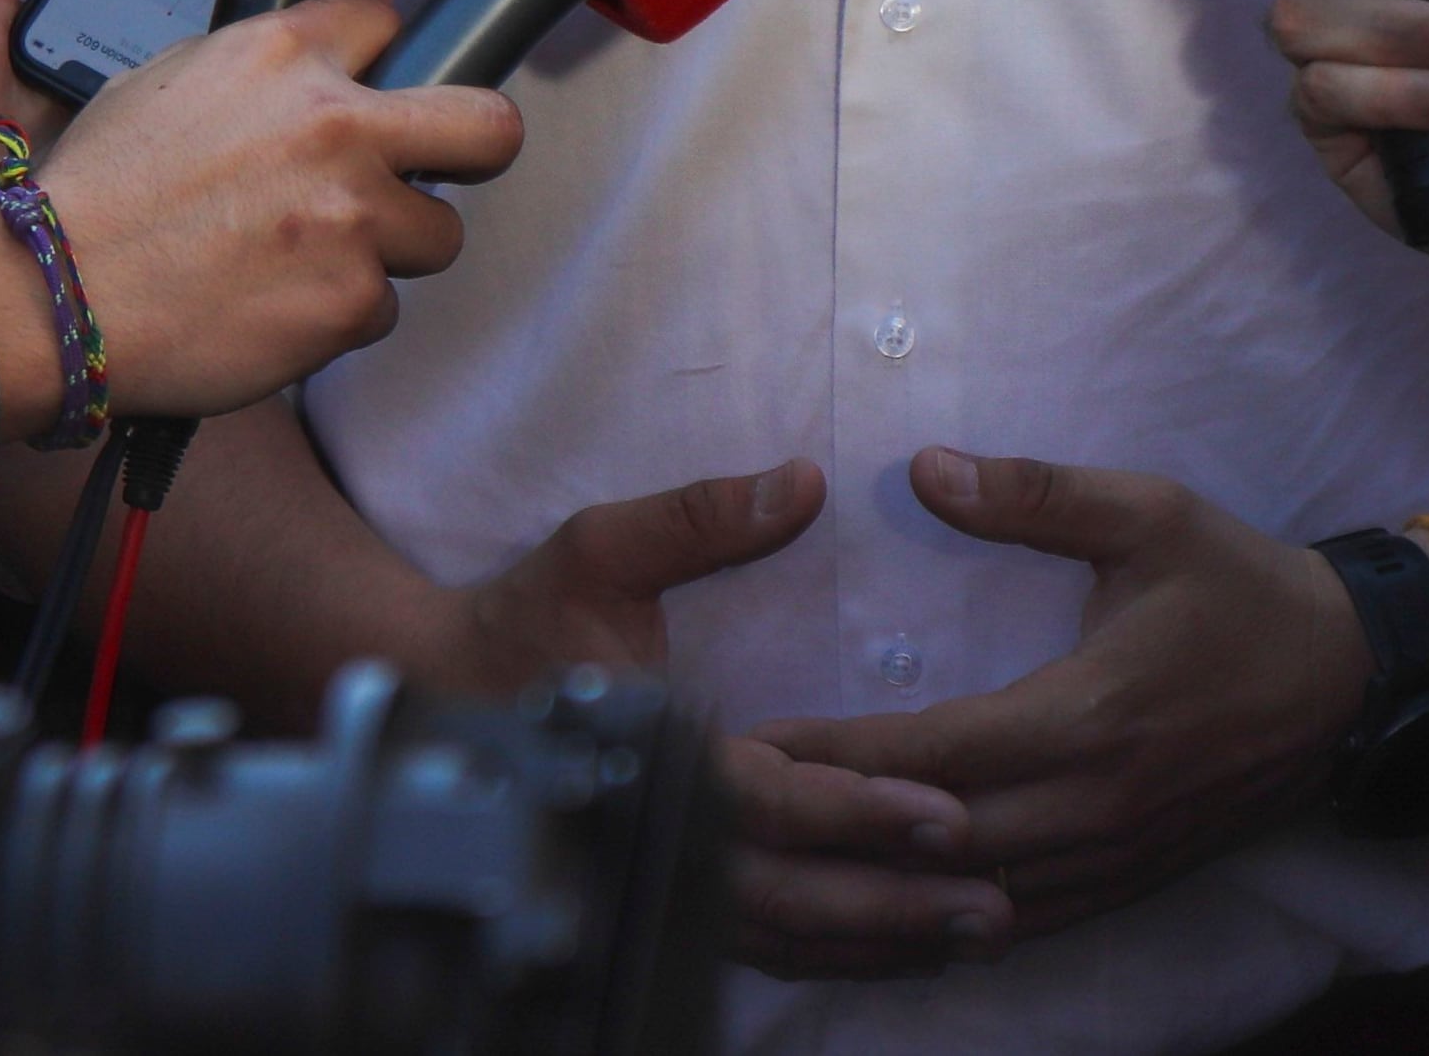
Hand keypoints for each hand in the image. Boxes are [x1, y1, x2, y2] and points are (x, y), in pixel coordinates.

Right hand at [33, 0, 522, 416]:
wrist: (53, 297)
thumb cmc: (101, 192)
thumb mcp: (171, 77)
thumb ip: (279, 45)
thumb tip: (371, 7)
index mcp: (285, 55)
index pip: (389, 22)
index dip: (385, 59)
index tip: (381, 84)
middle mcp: (335, 126)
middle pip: (488, 124)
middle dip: (479, 143)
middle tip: (446, 164)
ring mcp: (352, 219)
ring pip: (435, 233)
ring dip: (388, 247)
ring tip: (309, 256)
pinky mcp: (351, 301)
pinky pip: (381, 306)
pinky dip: (337, 313)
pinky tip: (275, 305)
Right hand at [411, 462, 1008, 974]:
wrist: (434, 694)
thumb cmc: (521, 617)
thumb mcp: (599, 548)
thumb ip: (699, 517)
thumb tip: (803, 480)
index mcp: (655, 754)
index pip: (771, 800)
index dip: (859, 811)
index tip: (946, 813)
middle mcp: (661, 836)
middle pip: (794, 897)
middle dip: (897, 903)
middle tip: (994, 906)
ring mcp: (660, 879)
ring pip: (786, 936)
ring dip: (881, 938)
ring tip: (978, 930)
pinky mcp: (669, 893)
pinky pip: (765, 943)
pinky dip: (837, 950)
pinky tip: (908, 941)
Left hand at [748, 452, 1369, 972]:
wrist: (1350, 676)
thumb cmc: (1241, 587)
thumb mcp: (1149, 513)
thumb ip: (1034, 493)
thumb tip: (923, 470)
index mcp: (1091, 716)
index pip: (933, 750)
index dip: (838, 754)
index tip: (754, 746)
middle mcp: (1095, 806)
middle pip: (937, 843)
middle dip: (835, 833)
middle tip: (738, 816)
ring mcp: (1113, 858)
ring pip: (971, 902)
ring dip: (880, 891)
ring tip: (789, 872)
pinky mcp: (1128, 882)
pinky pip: (1020, 920)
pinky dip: (945, 921)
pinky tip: (886, 908)